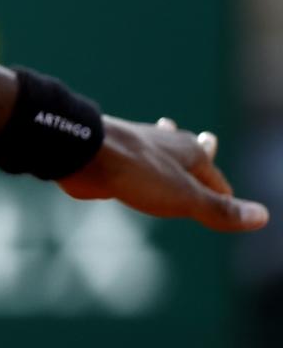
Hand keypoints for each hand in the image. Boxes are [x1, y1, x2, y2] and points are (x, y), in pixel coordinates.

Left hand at [58, 115, 268, 232]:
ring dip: (164, 146)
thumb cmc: (137, 172)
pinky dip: (134, 157)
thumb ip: (219, 209)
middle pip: (188, 150)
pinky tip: (125, 158)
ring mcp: (137, 147)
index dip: (223, 196)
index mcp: (189, 153)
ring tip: (166, 130)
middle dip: (199, 149)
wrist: (83, 153)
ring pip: (156, 147)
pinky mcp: (112, 156)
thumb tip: (262, 217)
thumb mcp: (185, 197)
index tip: (231, 204)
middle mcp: (165, 144)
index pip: (216, 181)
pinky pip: (129, 157)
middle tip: (207, 139)